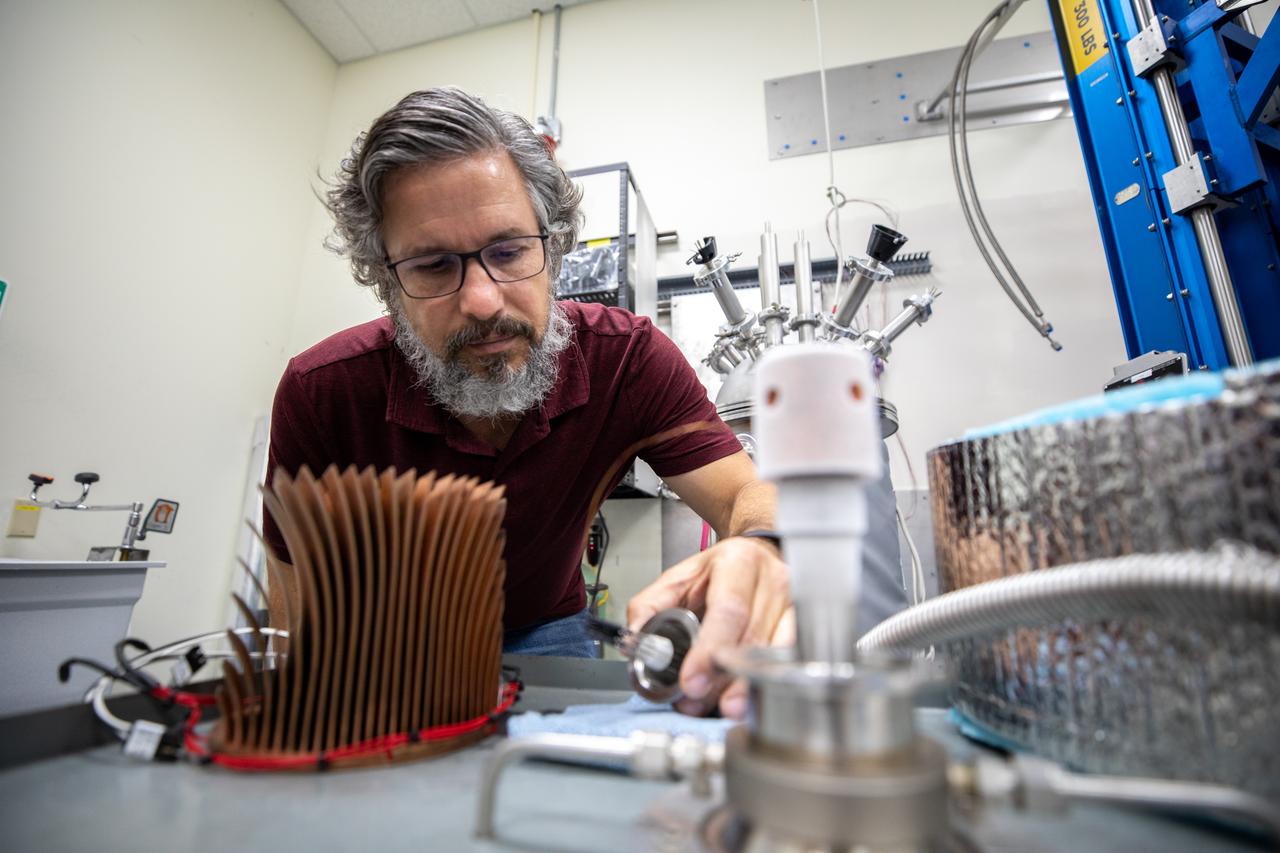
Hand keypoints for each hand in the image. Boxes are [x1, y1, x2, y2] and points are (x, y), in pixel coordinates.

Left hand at [627, 535, 792, 719]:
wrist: (756, 556)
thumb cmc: (718, 571)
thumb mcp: (678, 578)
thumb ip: (649, 607)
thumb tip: (636, 641)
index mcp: (738, 563)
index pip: (728, 610)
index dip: (710, 650)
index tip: (691, 681)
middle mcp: (772, 581)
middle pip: (751, 640)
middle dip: (723, 679)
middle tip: (698, 701)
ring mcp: (793, 604)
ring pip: (773, 657)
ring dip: (742, 688)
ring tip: (717, 706)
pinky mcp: (803, 625)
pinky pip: (788, 662)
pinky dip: (763, 685)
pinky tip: (744, 698)